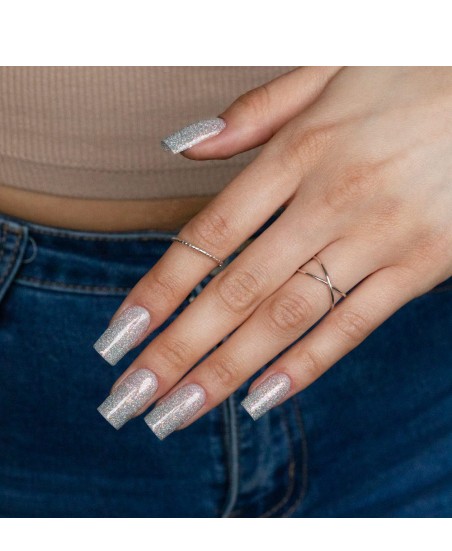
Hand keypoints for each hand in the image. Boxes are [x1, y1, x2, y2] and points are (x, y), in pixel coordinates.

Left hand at [95, 66, 451, 437]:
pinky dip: (307, 365)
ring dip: (225, 372)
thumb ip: (255, 111)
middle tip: (129, 400)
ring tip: (177, 413)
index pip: (208, 237)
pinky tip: (262, 399)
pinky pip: (355, 325)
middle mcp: (329, 200)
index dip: (158, 291)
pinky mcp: (423, 264)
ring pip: (286, 318)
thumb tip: (184, 147)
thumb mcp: (330, 67)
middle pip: (237, 291)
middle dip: (176, 351)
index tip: (118, 338)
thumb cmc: (411, 74)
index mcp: (298, 151)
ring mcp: (378, 237)